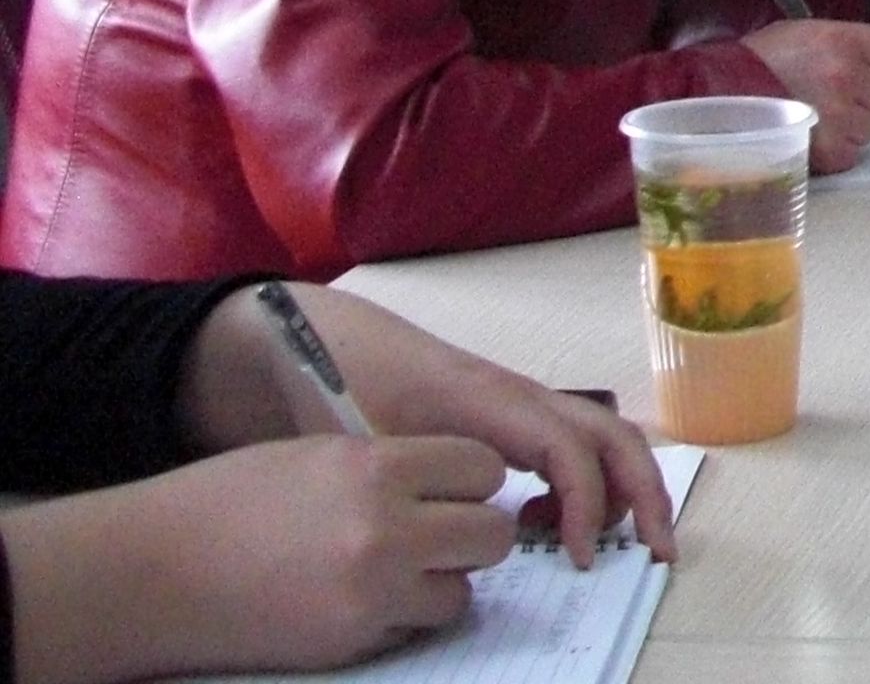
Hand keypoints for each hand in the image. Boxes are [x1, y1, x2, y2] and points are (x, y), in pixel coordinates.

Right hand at [0, 433, 513, 683]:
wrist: (149, 575)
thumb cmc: (226, 503)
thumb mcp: (318, 455)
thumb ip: (392, 466)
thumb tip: (454, 481)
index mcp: (375, 468)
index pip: (483, 468)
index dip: (469, 478)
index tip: (450, 485)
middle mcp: (385, 531)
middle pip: (491, 534)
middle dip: (470, 531)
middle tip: (434, 531)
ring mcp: (371, 595)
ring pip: (462, 590)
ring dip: (440, 581)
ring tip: (391, 570)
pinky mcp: (351, 643)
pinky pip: (416, 627)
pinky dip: (402, 616)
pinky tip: (359, 600)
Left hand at [176, 285, 675, 566]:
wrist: (332, 343)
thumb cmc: (346, 386)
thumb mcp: (373, 445)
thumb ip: (421, 486)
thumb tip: (466, 537)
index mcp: (490, 400)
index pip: (568, 449)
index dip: (585, 504)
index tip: (578, 557)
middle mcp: (522, 396)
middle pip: (612, 435)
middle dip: (646, 491)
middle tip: (654, 551)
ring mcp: (524, 404)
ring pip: (604, 438)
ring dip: (626, 488)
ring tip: (612, 543)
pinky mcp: (514, 417)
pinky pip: (576, 446)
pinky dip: (590, 486)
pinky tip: (550, 523)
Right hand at [743, 19, 869, 170]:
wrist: (715, 93)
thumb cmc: (758, 60)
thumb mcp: (802, 34)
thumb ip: (840, 45)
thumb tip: (866, 63)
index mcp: (843, 40)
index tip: (853, 70)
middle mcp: (848, 74)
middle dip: (861, 101)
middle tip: (827, 101)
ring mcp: (841, 113)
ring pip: (869, 127)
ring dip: (848, 129)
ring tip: (814, 121)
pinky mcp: (831, 149)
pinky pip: (852, 154)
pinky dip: (835, 152)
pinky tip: (811, 140)